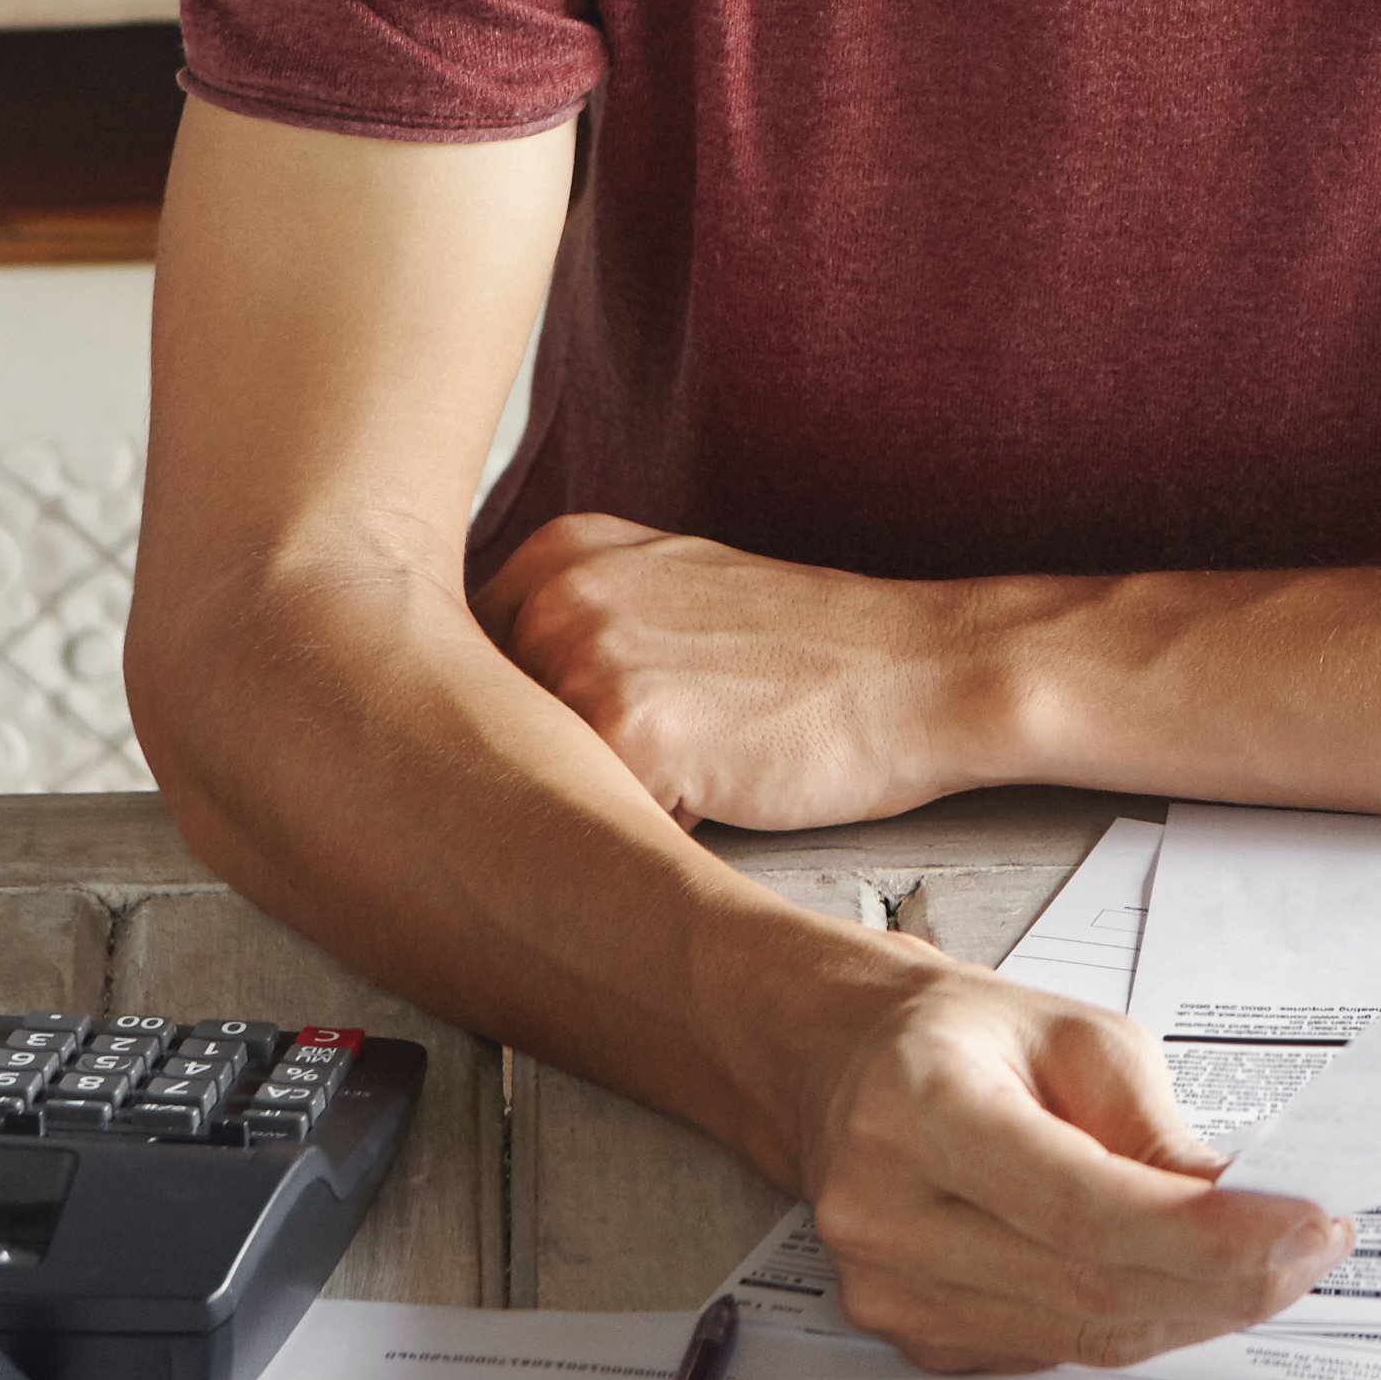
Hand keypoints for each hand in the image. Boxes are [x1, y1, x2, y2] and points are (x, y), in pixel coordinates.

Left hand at [478, 510, 984, 829]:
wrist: (917, 673)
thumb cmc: (808, 654)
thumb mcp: (673, 591)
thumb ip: (574, 621)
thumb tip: (472, 698)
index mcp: (562, 551)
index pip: (463, 663)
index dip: (515, 719)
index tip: (570, 732)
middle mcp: (560, 592)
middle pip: (481, 728)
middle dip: (542, 764)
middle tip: (645, 754)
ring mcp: (588, 659)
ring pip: (535, 779)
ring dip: (593, 797)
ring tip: (691, 764)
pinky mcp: (631, 736)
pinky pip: (592, 820)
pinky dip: (641, 828)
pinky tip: (710, 791)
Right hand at [785, 946, 1347, 1371]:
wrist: (850, 1068)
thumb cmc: (962, 1039)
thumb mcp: (1078, 1038)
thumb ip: (1157, 1132)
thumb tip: (1249, 1213)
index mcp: (917, 1109)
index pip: (1082, 1208)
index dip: (1207, 1237)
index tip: (1304, 1226)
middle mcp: (885, 1211)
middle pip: (1090, 1287)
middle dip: (1227, 1278)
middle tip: (1312, 1247)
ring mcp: (890, 1289)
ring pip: (1082, 1336)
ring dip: (1195, 1309)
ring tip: (1268, 1262)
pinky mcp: (914, 1336)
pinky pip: (1055, 1349)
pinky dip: (1138, 1321)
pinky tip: (1184, 1281)